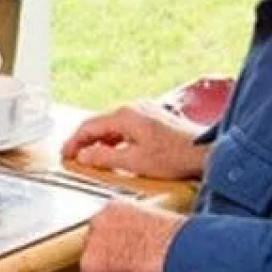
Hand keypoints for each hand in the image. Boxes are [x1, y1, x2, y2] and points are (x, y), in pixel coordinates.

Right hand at [62, 103, 206, 179]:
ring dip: (100, 141)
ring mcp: (145, 111)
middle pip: (100, 123)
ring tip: (93, 157)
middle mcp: (133, 108)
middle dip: (84, 141)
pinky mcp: (154, 118)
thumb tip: (85, 156)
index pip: (89, 126)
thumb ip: (105, 158)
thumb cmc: (176, 156)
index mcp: (125, 116)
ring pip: (113, 125)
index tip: (66, 154)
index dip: (73, 142)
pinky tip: (117, 152)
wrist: (206, 152)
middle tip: (74, 157)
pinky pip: (126, 127)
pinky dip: (115, 139)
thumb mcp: (134, 162)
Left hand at [78, 201, 185, 271]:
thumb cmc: (185, 243)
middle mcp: (100, 221)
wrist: (184, 251)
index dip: (113, 254)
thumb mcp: (160, 231)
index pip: (106, 233)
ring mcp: (94, 244)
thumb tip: (149, 254)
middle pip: (96, 252)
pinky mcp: (93, 269)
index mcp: (117, 208)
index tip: (118, 267)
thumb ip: (145, 239)